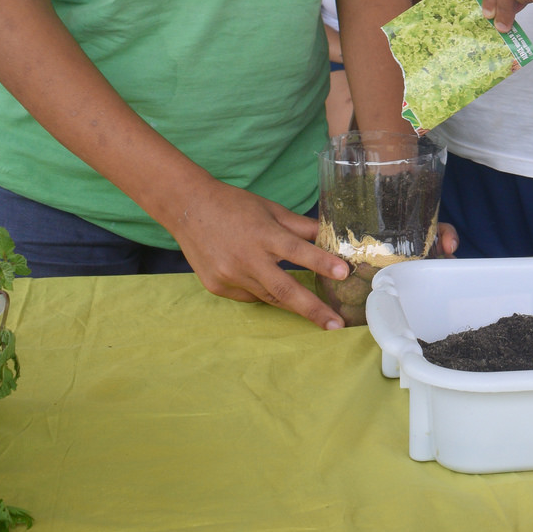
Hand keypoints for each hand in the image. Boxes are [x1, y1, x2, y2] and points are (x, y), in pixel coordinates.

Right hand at [166, 178, 352, 329]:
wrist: (188, 208)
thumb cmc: (234, 205)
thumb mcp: (271, 209)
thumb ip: (301, 226)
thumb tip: (331, 237)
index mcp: (263, 235)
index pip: (297, 251)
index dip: (321, 263)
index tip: (344, 273)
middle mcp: (246, 259)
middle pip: (284, 289)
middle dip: (312, 309)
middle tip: (336, 326)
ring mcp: (229, 276)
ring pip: (269, 296)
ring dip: (293, 305)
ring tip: (318, 314)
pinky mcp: (217, 287)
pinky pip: (249, 296)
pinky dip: (264, 293)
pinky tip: (270, 286)